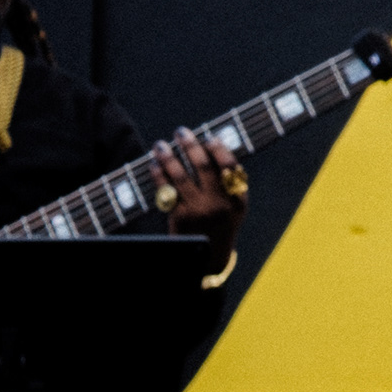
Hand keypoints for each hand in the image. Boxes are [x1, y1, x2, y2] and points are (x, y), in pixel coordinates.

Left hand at [147, 130, 245, 248]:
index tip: (208, 137)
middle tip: (181, 132)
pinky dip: (159, 174)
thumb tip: (214, 149)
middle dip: (190, 145)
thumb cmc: (221, 225)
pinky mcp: (179, 217)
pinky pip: (167, 190)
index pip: (229, 166)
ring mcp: (198, 211)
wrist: (208, 259)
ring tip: (161, 145)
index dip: (218, 149)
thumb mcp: (235, 208)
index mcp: (237, 200)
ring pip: (181, 175)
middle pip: (203, 167)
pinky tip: (154, 164)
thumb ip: (231, 184)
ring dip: (168, 156)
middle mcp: (219, 204)